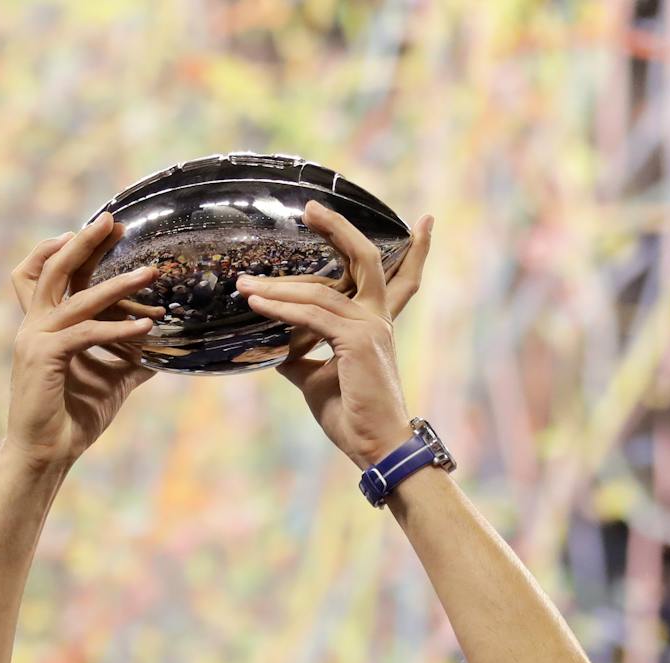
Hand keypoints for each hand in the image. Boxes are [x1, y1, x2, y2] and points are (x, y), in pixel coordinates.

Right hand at [1, 216, 157, 473]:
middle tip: (114, 221)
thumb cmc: (72, 419)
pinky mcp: (43, 357)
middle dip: (86, 242)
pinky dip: (118, 328)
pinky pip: (86, 333)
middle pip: (55, 268)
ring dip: (117, 284)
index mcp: (43, 324)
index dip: (75, 247)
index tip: (108, 229)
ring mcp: (35, 338)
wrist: (46, 455)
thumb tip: (161, 350)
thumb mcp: (110, 381)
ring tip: (151, 272)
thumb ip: (130, 359)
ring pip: (77, 298)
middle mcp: (33, 324)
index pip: (52, 272)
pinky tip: (147, 328)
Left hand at [237, 201, 432, 469]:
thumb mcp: (317, 380)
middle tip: (311, 208)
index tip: (425, 223)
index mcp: (376, 324)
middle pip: (365, 258)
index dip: (416, 252)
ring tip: (244, 286)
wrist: (377, 448)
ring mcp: (370, 327)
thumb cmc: (353, 416)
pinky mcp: (356, 341)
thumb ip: (299, 356)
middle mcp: (378, 319)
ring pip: (320, 291)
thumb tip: (273, 347)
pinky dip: (281, 308)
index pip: (401, 278)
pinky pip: (311, 316)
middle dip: (339, 229)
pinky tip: (256, 304)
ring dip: (277, 288)